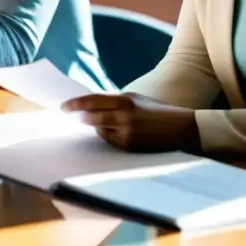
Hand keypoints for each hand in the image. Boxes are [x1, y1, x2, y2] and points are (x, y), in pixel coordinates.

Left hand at [61, 92, 199, 152]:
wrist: (182, 129)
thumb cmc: (157, 111)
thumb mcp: (135, 99)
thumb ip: (114, 101)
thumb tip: (91, 104)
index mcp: (125, 101)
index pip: (92, 101)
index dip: (75, 104)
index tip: (63, 106)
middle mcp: (124, 117)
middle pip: (91, 117)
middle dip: (79, 116)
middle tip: (70, 116)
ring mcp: (127, 133)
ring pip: (99, 129)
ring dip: (94, 126)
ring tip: (90, 122)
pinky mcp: (130, 146)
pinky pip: (110, 140)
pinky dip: (106, 135)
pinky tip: (107, 131)